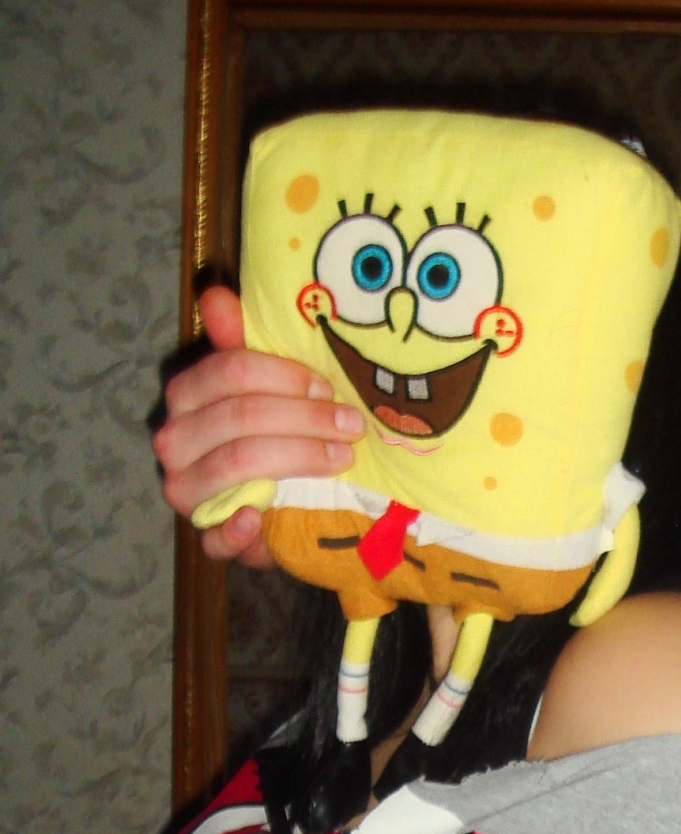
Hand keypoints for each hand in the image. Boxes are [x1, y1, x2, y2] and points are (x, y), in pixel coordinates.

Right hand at [153, 285, 363, 566]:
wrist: (282, 508)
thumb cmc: (275, 437)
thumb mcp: (266, 390)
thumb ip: (242, 345)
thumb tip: (216, 296)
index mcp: (187, 396)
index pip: (229, 372)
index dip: (285, 377)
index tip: (329, 388)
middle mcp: (175, 441)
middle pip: (240, 417)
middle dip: (305, 419)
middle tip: (352, 425)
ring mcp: (185, 491)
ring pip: (237, 463)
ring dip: (297, 459)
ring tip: (342, 458)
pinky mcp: (206, 537)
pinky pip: (216, 537)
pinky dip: (240, 529)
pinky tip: (263, 517)